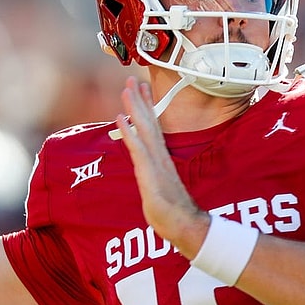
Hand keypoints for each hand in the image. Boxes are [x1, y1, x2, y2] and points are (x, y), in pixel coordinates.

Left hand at [115, 77, 209, 256]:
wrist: (183, 225)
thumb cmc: (173, 210)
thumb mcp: (162, 187)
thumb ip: (157, 174)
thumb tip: (153, 169)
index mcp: (162, 157)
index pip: (153, 126)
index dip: (147, 106)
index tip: (142, 89)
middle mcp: (159, 155)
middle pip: (149, 121)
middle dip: (140, 99)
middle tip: (132, 79)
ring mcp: (155, 162)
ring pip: (144, 128)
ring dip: (134, 107)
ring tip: (126, 89)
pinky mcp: (149, 173)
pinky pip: (138, 148)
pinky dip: (129, 131)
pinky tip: (121, 117)